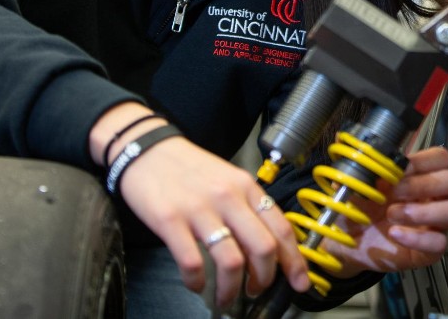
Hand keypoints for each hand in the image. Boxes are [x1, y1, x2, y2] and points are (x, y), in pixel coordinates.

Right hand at [92, 105, 309, 307]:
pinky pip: (192, 262)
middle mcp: (228, 197)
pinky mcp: (170, 220)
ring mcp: (199, 209)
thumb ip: (247, 207)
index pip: (281, 228)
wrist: (147, 150)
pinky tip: (195, 284)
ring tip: (226, 299)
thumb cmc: (189, 169)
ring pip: (231, 261)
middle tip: (256, 292)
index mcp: (246, 187)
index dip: (294, 261)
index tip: (299, 282)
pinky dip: (196, 282)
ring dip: (231, 290)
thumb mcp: (228, 179)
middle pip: (263, 248)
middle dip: (264, 279)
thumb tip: (266, 246)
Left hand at [327, 146, 447, 275]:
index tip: (400, 169)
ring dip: (421, 211)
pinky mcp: (430, 251)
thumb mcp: (361, 183)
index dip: (423, 161)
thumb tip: (383, 159)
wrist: (343, 241)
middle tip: (395, 193)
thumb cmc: (357, 206)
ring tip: (391, 215)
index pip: (441, 158)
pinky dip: (417, 238)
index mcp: (419, 175)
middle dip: (424, 184)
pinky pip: (440, 243)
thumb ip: (375, 168)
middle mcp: (433, 197)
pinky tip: (394, 234)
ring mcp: (434, 224)